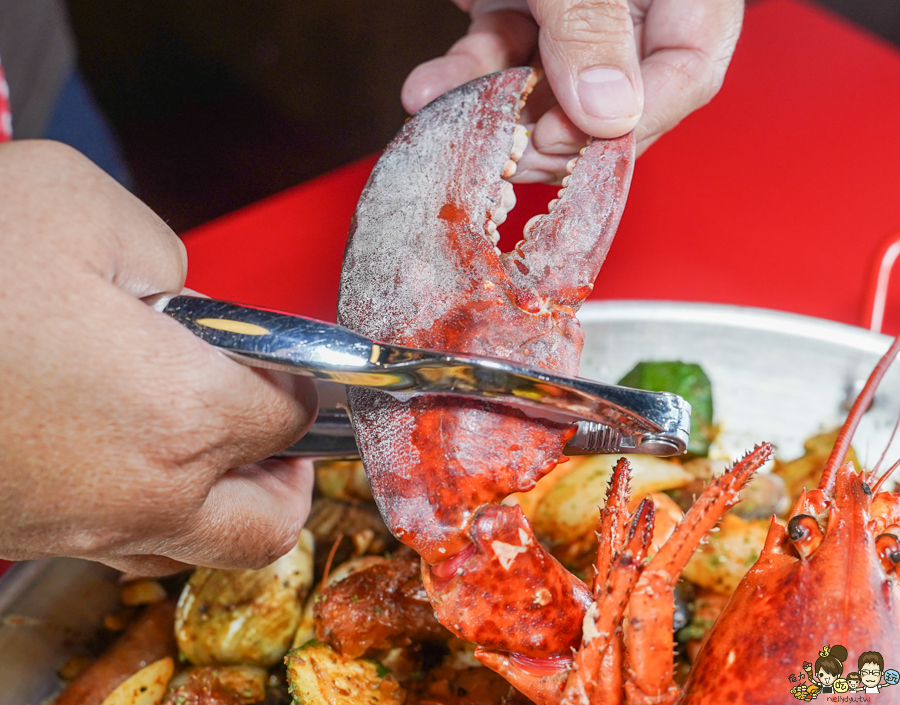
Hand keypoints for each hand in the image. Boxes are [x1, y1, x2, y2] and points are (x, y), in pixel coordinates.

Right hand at [0, 140, 316, 574]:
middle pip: (264, 523)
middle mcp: (139, 491)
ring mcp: (74, 526)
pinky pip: (119, 545)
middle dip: (286, 477)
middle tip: (277, 434)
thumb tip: (178, 297)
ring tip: (211, 448)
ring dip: (222, 503)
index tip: (285, 363)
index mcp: (180, 412)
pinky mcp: (20, 531)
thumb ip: (164, 254)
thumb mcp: (78, 205)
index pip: (288, 414)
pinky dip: (150, 513)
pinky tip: (127, 454)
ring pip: (191, 549)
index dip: (298, 381)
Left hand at [403, 0, 742, 181]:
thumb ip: (593, 26)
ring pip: (549, 82)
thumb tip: (611, 115)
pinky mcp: (521, 0)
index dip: (641, 118)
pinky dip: (463, 74)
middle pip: (617, 90)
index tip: (582, 143)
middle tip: (519, 154)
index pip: (690, 65)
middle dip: (561, 129)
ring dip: (496, 109)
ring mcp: (575, 2)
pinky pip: (501, 54)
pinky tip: (429, 89)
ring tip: (454, 120)